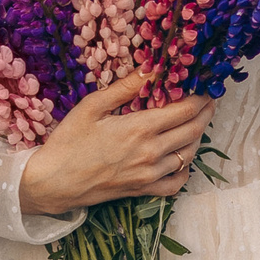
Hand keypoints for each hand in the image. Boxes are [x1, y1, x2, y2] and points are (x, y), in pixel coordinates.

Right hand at [19, 73, 214, 217]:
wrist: (52, 183)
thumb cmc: (69, 141)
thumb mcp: (92, 106)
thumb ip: (125, 87)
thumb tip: (151, 68)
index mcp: (140, 128)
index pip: (186, 110)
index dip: (200, 97)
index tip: (204, 87)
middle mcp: (151, 153)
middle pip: (193, 131)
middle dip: (205, 113)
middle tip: (207, 101)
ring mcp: (149, 175)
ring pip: (188, 155)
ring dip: (197, 137)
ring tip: (195, 123)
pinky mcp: (143, 190)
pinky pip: (176, 183)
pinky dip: (184, 170)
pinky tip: (180, 157)